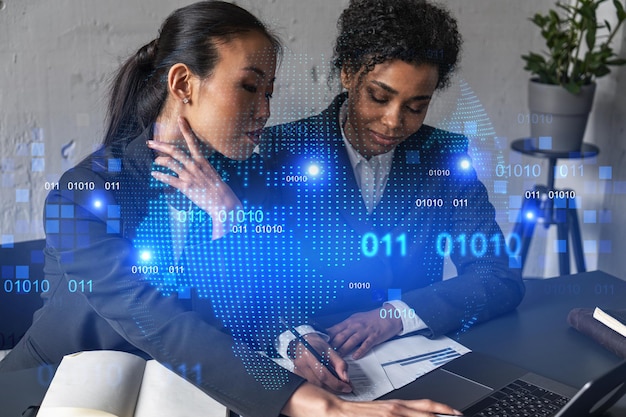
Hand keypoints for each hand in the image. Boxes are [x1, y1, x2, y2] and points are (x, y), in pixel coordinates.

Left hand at [147, 117, 241, 238]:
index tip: (180, 119)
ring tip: (156, 161)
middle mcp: (194, 165)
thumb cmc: (217, 187)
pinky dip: (160, 176)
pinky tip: (155, 174)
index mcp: (201, 160)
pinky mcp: (185, 186)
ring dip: (160, 160)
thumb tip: (192, 163)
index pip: (192, 141)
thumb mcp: (211, 172)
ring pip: (170, 163)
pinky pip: (169, 179)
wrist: (222, 201)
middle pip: (174, 151)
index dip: (185, 129)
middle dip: (160, 145)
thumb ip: (200, 166)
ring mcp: (189, 175)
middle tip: (150, 143)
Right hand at [282, 382, 461, 416]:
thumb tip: (409, 415)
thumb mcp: (380, 413)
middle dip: (442, 415)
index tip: (456, 412)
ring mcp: (387, 415)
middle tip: (458, 416)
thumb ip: (396, 414)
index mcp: (396, 406)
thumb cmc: (355, 414)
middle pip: (425, 412)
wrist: (333, 410)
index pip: (424, 405)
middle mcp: (394, 409)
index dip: (442, 409)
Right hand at [288, 333, 351, 393]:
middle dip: (335, 388)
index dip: (336, 383)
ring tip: (338, 386)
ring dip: (329, 389)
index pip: (323, 374)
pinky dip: (322, 386)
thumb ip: (340, 363)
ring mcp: (298, 371)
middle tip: (345, 388)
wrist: (303, 341)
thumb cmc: (316, 344)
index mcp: (309, 355)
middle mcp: (301, 364)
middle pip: (319, 383)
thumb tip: (345, 378)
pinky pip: (312, 385)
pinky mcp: (298, 375)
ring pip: (316, 386)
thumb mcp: (330, 350)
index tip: (347, 387)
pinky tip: (328, 384)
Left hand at [327, 307, 401, 359]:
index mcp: (350, 321)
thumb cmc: (372, 318)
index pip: (335, 329)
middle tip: (325, 354)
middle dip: (332, 345)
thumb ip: (345, 327)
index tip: (319, 343)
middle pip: (341, 336)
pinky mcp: (374, 336)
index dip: (326, 337)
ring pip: (351, 341)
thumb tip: (333, 333)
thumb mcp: (356, 319)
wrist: (389, 315)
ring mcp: (365, 331)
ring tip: (337, 358)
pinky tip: (355, 356)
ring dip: (343, 349)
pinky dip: (360, 350)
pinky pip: (366, 344)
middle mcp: (356, 325)